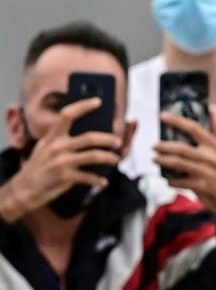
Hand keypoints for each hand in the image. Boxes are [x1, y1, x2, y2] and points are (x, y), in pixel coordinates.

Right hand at [3, 98, 120, 220]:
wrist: (24, 189)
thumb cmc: (40, 165)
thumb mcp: (46, 147)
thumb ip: (63, 139)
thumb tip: (94, 132)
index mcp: (52, 136)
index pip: (68, 115)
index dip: (83, 106)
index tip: (98, 101)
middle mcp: (57, 147)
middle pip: (89, 137)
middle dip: (108, 139)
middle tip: (118, 142)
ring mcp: (61, 162)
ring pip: (93, 156)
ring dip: (109, 157)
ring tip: (116, 159)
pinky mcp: (64, 177)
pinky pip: (88, 177)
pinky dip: (98, 180)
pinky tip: (104, 182)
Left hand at [154, 108, 215, 230]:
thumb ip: (214, 129)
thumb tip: (211, 108)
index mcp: (215, 145)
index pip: (194, 128)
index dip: (177, 121)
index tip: (162, 115)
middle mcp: (212, 156)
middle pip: (182, 148)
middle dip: (164, 146)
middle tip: (153, 145)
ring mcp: (207, 172)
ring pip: (179, 164)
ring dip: (164, 161)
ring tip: (155, 159)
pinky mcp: (203, 186)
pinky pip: (182, 181)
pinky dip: (172, 180)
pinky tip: (168, 180)